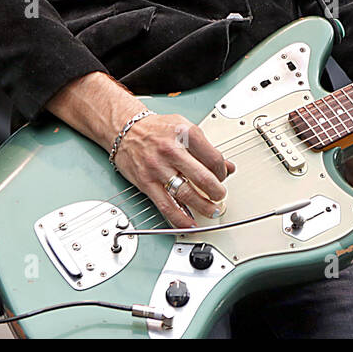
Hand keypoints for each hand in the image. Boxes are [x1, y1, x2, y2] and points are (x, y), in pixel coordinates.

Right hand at [113, 112, 235, 228]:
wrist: (125, 129)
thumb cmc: (156, 129)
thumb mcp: (185, 128)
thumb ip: (206, 148)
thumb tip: (227, 167)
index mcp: (185, 134)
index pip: (213, 159)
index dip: (222, 172)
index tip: (222, 177)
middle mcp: (171, 150)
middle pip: (203, 178)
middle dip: (217, 192)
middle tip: (220, 197)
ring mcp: (158, 168)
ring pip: (186, 194)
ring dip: (203, 207)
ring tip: (212, 211)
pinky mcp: (147, 182)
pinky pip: (166, 205)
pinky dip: (179, 218)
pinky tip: (189, 223)